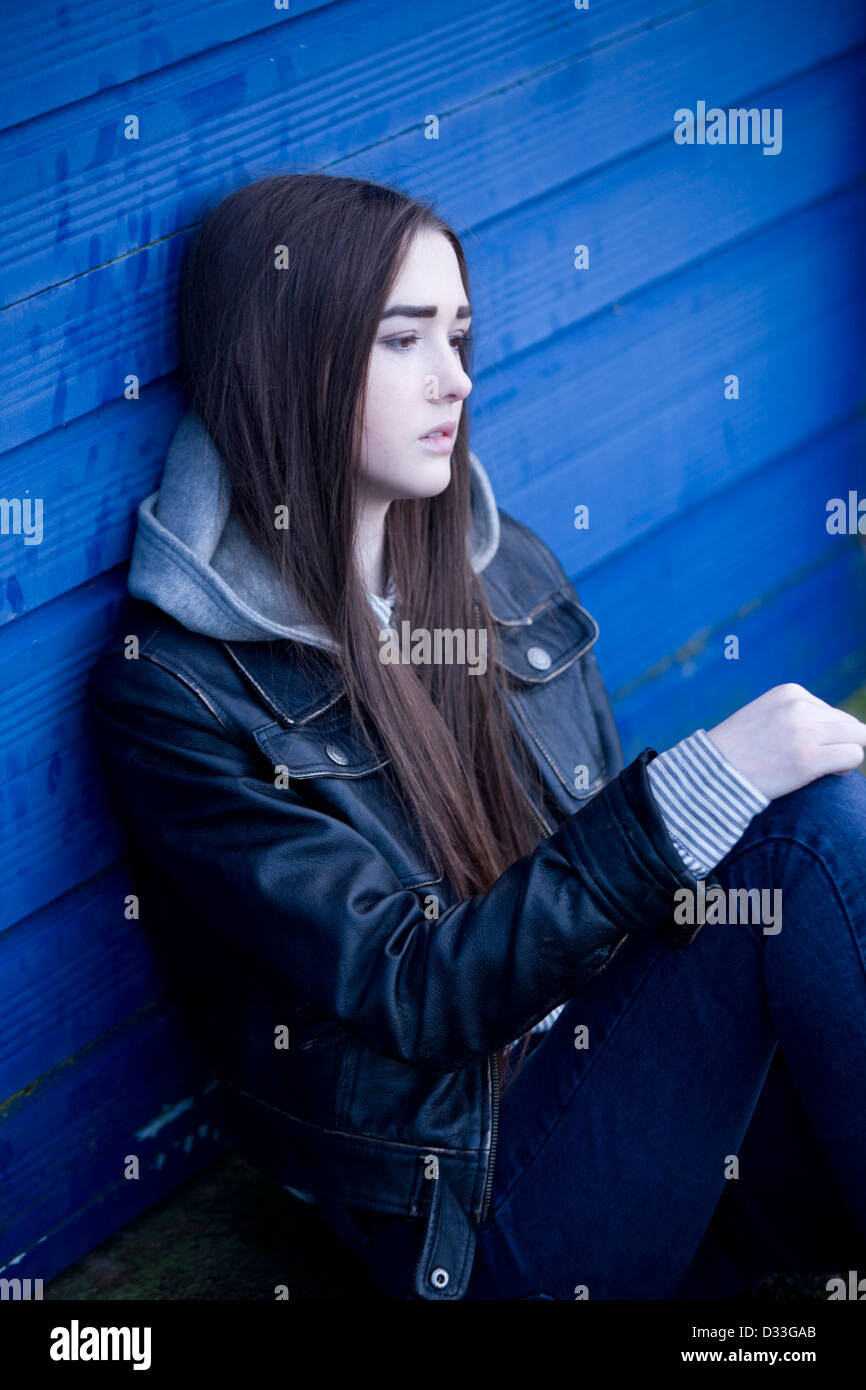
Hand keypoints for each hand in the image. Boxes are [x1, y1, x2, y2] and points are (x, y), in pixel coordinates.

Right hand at [706, 683, 865, 799]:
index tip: (805, 749)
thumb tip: (833, 728)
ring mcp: (805, 731)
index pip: (830, 711)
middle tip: (819, 761)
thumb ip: (795, 715)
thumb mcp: (764, 717)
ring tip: (824, 768)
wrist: (711, 775)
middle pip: (847, 723)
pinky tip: (830, 774)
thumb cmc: (737, 752)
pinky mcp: (810, 758)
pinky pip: (854, 755)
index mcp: (789, 692)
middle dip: (839, 743)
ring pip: (858, 737)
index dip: (825, 734)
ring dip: (846, 753)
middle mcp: (799, 706)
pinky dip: (847, 766)